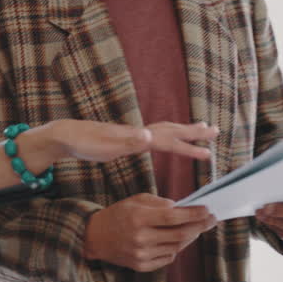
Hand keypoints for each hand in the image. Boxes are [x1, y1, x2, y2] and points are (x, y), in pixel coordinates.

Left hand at [37, 120, 214, 163]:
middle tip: (216, 131)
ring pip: (165, 130)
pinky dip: (169, 135)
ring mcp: (134, 133)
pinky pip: (156, 135)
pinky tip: (169, 139)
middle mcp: (139, 132)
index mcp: (137, 136)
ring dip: (184, 130)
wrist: (66, 135)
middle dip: (194, 132)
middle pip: (172, 130)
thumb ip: (128, 141)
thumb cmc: (84, 142)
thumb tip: (149, 136)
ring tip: (201, 129)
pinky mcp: (127, 137)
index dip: (189, 147)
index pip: (169, 142)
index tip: (209, 152)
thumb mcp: (105, 145)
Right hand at [83, 193, 216, 271]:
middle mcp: (141, 238)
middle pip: (180, 234)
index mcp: (139, 217)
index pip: (174, 217)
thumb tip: (182, 208)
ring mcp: (141, 254)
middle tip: (211, 220)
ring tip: (195, 228)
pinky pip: (167, 258)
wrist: (94, 237)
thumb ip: (159, 202)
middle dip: (199, 226)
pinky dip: (175, 248)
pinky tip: (175, 240)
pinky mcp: (141, 266)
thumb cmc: (118, 214)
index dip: (194, 214)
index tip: (208, 210)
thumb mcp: (136, 201)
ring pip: (176, 247)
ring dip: (189, 237)